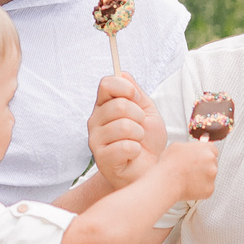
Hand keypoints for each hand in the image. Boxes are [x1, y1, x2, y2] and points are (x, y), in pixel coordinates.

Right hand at [86, 72, 167, 187]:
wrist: (148, 170)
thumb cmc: (147, 141)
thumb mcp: (147, 111)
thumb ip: (136, 93)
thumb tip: (122, 72)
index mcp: (104, 106)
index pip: (106, 84)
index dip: (125, 88)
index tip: (136, 98)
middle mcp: (95, 121)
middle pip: (118, 105)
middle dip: (139, 116)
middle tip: (140, 127)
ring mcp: (96, 140)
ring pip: (124, 126)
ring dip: (139, 135)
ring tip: (137, 142)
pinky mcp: (102, 159)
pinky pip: (126, 146)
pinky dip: (137, 150)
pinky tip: (133, 155)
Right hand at [160, 134, 219, 201]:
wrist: (167, 181)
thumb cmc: (170, 164)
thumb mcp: (177, 146)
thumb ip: (189, 146)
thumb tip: (190, 149)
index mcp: (206, 148)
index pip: (213, 150)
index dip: (204, 155)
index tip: (200, 158)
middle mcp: (212, 161)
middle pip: (212, 163)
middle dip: (203, 166)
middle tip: (191, 169)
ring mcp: (212, 176)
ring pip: (209, 176)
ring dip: (202, 177)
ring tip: (187, 178)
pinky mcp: (210, 189)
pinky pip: (206, 188)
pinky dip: (200, 189)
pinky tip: (189, 186)